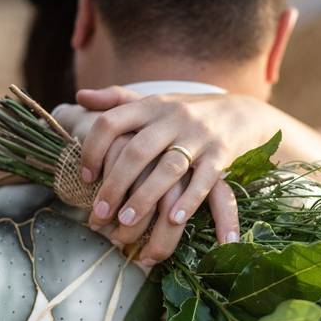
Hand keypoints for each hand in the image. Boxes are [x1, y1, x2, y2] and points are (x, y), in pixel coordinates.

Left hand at [53, 89, 241, 262]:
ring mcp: (199, 135)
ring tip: (127, 222)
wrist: (240, 112)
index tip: (86, 178)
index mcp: (150, 105)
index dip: (93, 150)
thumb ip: (117, 100)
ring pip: (168, 168)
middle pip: (137, 151)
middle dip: (115, 185)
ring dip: (146, 197)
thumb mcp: (153, 102)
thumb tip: (80, 98)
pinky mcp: (221, 153)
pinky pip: (204, 179)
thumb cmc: (186, 113)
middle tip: (99, 214)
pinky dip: (189, 200)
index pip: (111, 122)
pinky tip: (173, 220)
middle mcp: (173, 118)